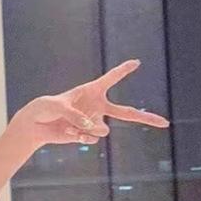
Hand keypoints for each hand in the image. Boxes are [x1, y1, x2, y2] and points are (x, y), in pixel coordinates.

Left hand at [14, 59, 169, 147]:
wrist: (35, 126)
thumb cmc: (44, 108)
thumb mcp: (56, 106)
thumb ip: (74, 115)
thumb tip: (89, 127)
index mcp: (90, 91)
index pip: (110, 79)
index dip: (123, 70)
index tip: (136, 62)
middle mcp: (96, 107)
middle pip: (127, 112)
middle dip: (146, 118)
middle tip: (164, 123)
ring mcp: (93, 122)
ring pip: (102, 129)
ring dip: (87, 129)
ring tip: (71, 126)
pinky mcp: (86, 135)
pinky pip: (91, 139)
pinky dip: (79, 137)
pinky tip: (68, 133)